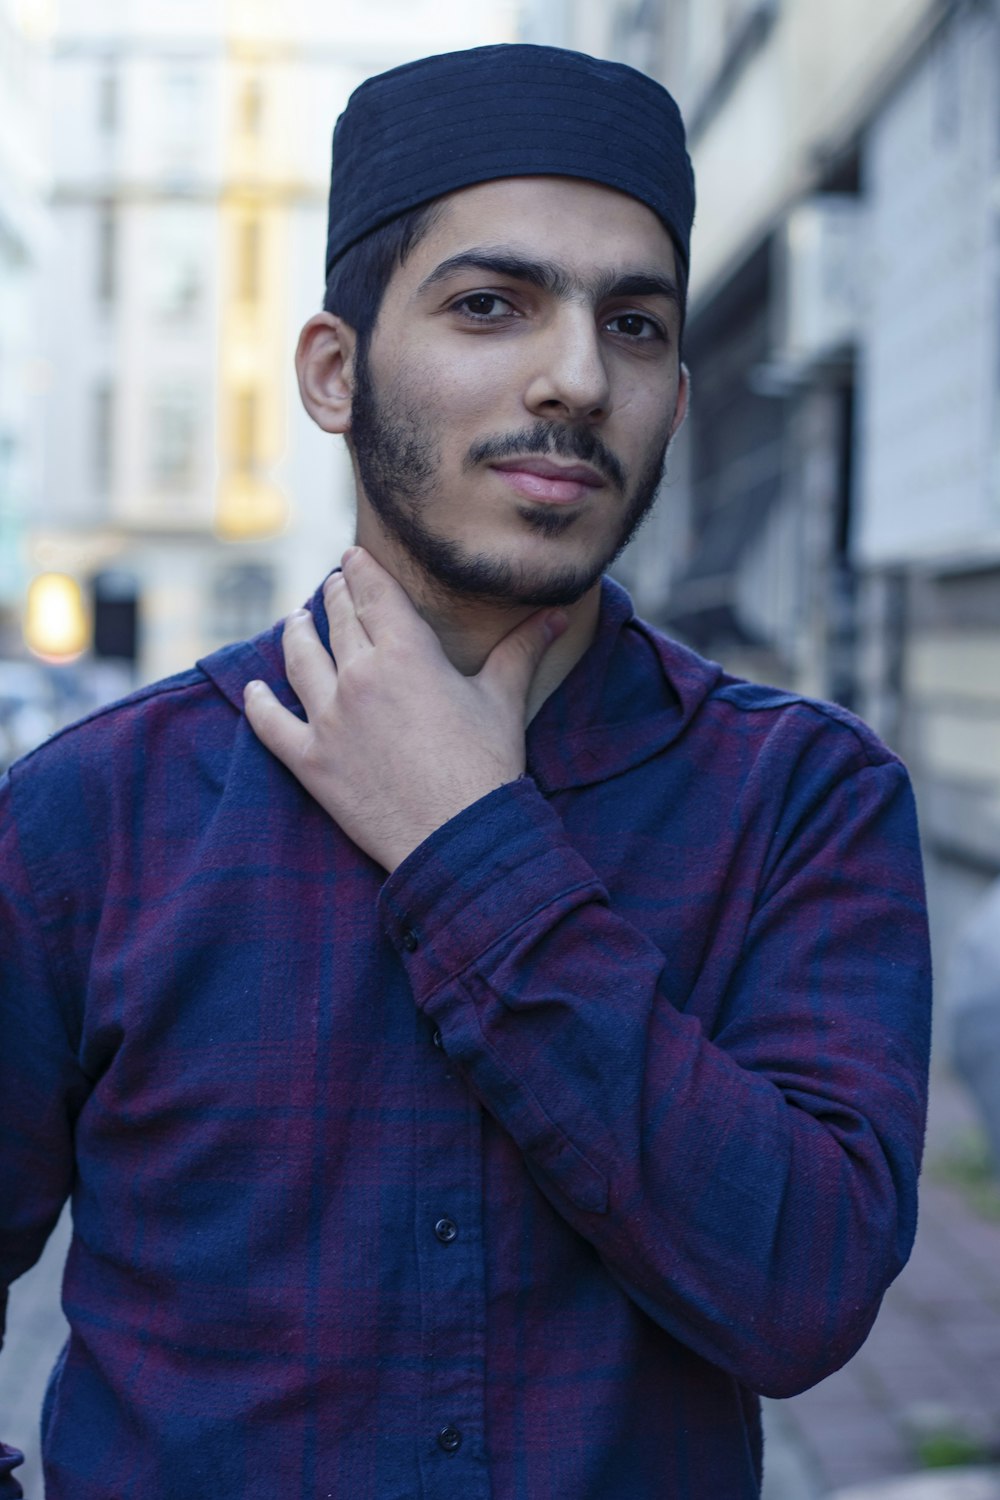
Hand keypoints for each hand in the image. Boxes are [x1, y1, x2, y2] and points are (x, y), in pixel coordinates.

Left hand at [243, 548, 565, 871]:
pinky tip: (252, 691)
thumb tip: (558, 613)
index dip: (360, 570)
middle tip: (331, 584)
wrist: (459, 838)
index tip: (352, 557)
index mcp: (405, 653)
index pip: (373, 593)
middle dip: (332, 596)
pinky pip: (272, 724)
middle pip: (336, 621)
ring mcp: (328, 719)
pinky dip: (258, 705)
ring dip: (296, 634)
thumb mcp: (504, 700)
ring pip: (299, 660)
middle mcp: (358, 677)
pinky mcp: (311, 763)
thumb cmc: (487, 767)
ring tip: (295, 621)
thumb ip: (523, 649)